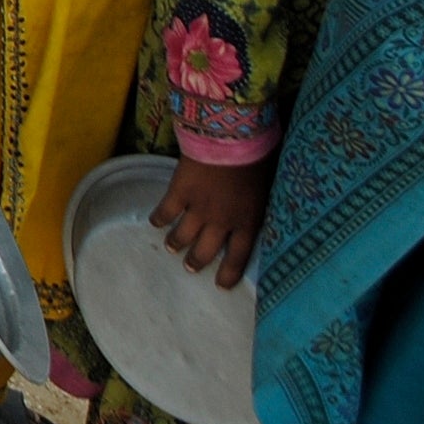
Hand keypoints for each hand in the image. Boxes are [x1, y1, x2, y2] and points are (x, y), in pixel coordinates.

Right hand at [150, 153, 271, 287]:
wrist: (230, 138)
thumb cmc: (257, 157)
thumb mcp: (268, 186)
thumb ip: (260, 203)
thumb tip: (261, 206)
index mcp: (248, 222)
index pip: (238, 257)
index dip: (228, 274)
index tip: (220, 285)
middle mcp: (222, 222)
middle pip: (206, 251)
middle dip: (196, 261)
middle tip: (190, 266)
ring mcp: (198, 208)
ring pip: (183, 236)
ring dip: (176, 244)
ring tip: (171, 247)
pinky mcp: (179, 192)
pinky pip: (165, 211)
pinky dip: (159, 218)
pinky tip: (155, 222)